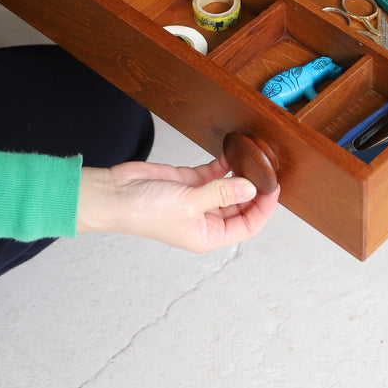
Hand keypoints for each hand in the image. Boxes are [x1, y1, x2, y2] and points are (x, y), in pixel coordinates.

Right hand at [76, 153, 278, 252]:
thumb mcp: (189, 204)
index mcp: (208, 236)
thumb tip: (251, 187)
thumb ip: (221, 193)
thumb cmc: (143, 212)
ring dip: (242, 174)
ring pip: (230, 187)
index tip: (273, 187)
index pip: (247, 226)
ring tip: (255, 157)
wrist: (114, 194)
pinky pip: (215, 172)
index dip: (264, 208)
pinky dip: (225, 163)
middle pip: (241, 206)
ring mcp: (198, 200)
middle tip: (268, 168)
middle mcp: (206, 220)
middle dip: (255, 189)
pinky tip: (235, 151)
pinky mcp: (189, 182)